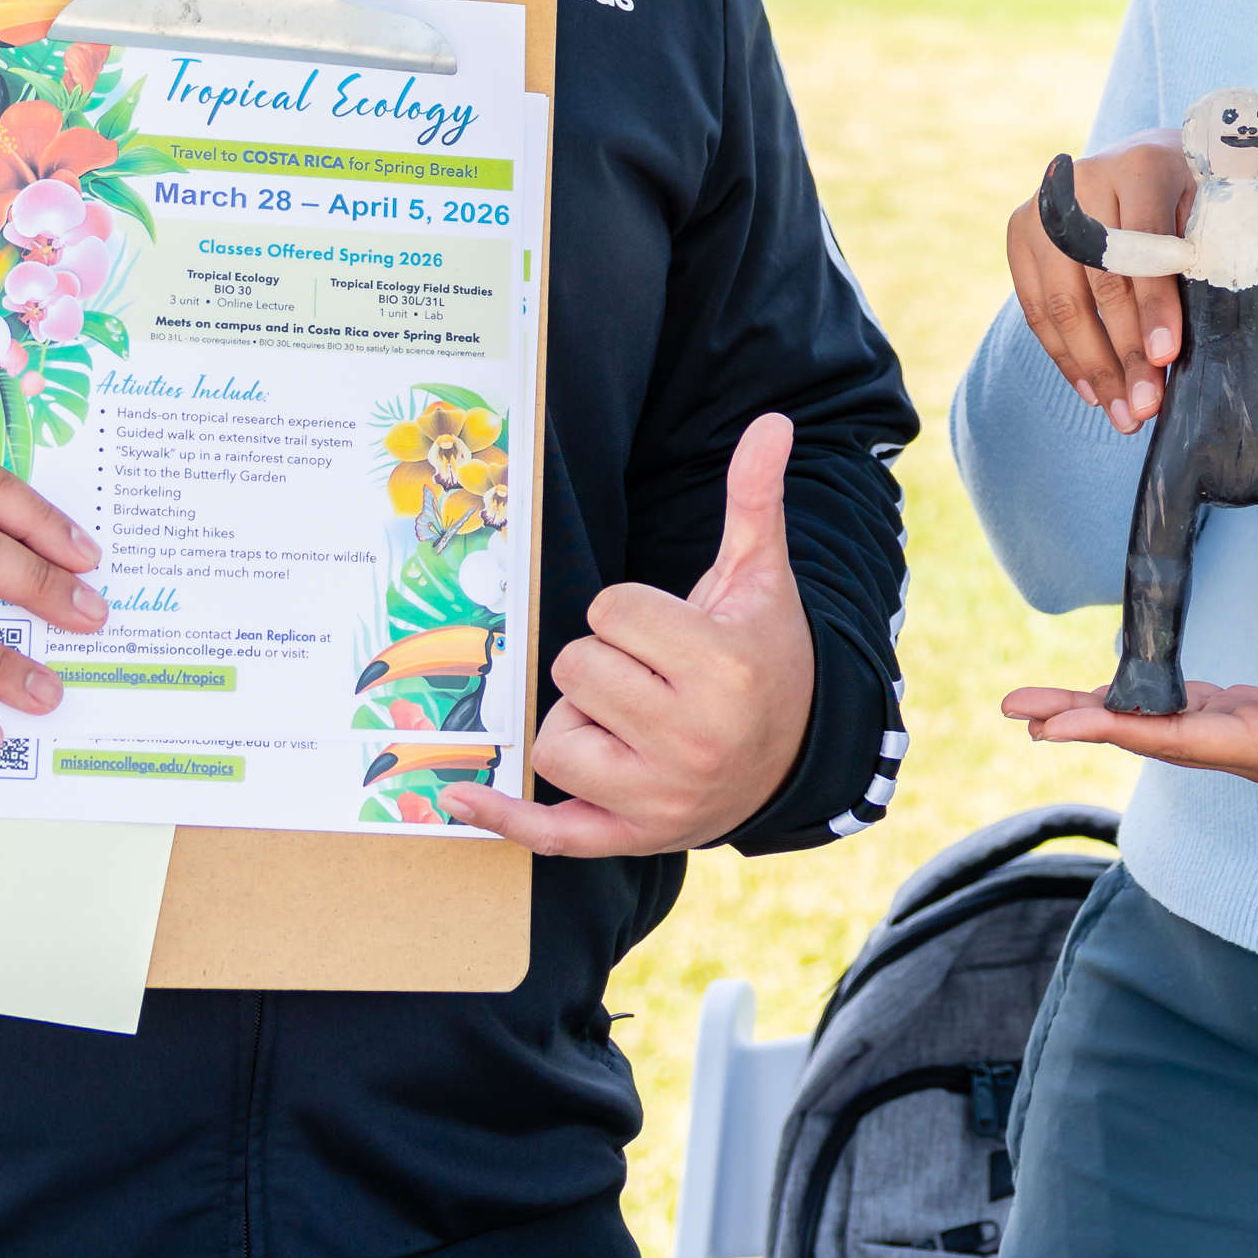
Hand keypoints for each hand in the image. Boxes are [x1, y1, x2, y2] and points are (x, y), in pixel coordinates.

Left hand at [450, 413, 814, 857]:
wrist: (798, 756)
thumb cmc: (766, 656)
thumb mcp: (760, 580)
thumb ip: (754, 501)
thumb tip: (771, 421)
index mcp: (724, 668)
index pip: (611, 610)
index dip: (630, 610)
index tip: (669, 629)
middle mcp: (693, 738)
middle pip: (576, 669)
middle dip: (603, 661)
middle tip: (653, 674)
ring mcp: (660, 796)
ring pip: (554, 737)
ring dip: (580, 721)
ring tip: (632, 720)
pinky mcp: (633, 835)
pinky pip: (550, 830)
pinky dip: (504, 817)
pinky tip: (459, 797)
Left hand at [1004, 654, 1257, 812]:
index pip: (1177, 739)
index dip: (1113, 729)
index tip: (1055, 723)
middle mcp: (1257, 748)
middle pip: (1153, 735)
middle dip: (1084, 721)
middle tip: (1015, 705)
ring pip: (1165, 723)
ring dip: (1106, 711)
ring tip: (1045, 702)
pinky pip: (1193, 710)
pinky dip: (1149, 697)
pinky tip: (1127, 688)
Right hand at [1007, 132, 1190, 432]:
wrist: (1139, 160)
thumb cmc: (1190, 193)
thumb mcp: (1214, 209)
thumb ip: (1230, 256)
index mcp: (1144, 166)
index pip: (1146, 243)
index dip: (1156, 304)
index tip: (1168, 355)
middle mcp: (1087, 180)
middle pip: (1102, 282)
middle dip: (1125, 353)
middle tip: (1147, 405)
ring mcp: (1045, 208)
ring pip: (1064, 303)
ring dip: (1095, 368)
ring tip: (1123, 413)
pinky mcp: (1021, 234)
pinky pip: (1037, 309)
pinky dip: (1066, 357)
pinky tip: (1094, 392)